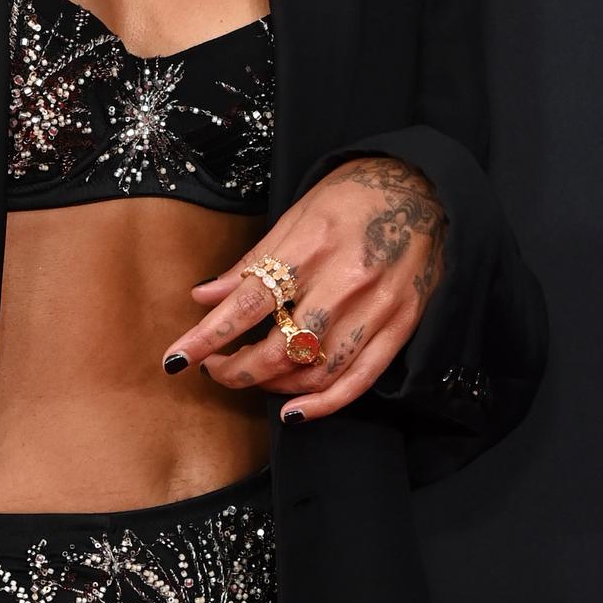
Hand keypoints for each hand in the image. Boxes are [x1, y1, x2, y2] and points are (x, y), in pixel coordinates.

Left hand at [160, 154, 447, 420]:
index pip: (249, 302)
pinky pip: (359, 379)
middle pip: (279, 348)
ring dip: (273, 386)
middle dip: (236, 370)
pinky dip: (325, 404)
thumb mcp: (297, 214)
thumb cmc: (354, 196)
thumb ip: (253, 261)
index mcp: (312, 245)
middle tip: (214, 368)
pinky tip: (294, 411)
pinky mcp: (401, 326)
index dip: (209, 336)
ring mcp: (377, 308)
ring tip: (251, 379)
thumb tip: (205, 296)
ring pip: (316, 371)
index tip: (176, 359)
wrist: (426, 190)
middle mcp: (345, 280)